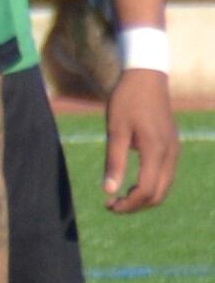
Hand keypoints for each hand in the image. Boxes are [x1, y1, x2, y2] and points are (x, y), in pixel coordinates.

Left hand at [103, 65, 177, 211]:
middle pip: (158, 194)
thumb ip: (114, 162)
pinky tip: (132, 183)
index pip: (146, 190)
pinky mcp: (172, 146)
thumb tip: (109, 191)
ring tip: (119, 197)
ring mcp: (174, 150)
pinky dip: (151, 186)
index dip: (128, 204)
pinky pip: (166, 175)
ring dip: (143, 197)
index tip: (108, 205)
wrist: (146, 77)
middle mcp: (170, 153)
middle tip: (112, 205)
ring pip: (164, 187)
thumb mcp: (115, 131)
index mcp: (156, 150)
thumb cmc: (127, 101)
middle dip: (135, 205)